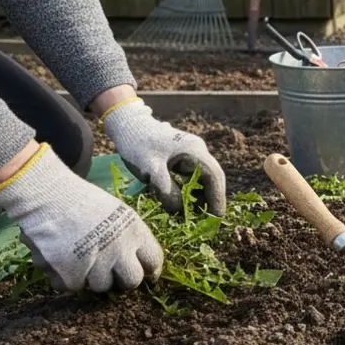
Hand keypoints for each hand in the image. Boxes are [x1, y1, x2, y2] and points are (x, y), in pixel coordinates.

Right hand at [0, 143, 163, 292]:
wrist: (48, 197)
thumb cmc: (84, 203)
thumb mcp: (118, 213)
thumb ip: (131, 238)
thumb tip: (144, 265)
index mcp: (135, 232)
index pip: (154, 261)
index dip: (148, 269)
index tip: (142, 272)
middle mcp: (120, 250)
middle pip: (132, 282)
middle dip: (122, 280)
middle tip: (108, 270)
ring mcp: (96, 264)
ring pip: (102, 287)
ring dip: (91, 277)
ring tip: (79, 256)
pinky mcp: (70, 274)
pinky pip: (72, 287)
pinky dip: (65, 277)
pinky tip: (61, 258)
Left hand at [99, 97, 226, 216]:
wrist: (126, 124)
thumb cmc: (138, 145)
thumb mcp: (151, 170)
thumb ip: (168, 191)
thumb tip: (181, 210)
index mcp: (194, 151)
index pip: (214, 177)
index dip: (217, 198)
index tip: (217, 217)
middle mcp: (197, 151)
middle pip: (212, 178)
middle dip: (210, 199)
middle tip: (206, 221)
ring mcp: (190, 153)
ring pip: (202, 178)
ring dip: (200, 196)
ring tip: (194, 215)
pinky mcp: (181, 156)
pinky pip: (191, 176)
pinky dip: (190, 190)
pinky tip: (183, 202)